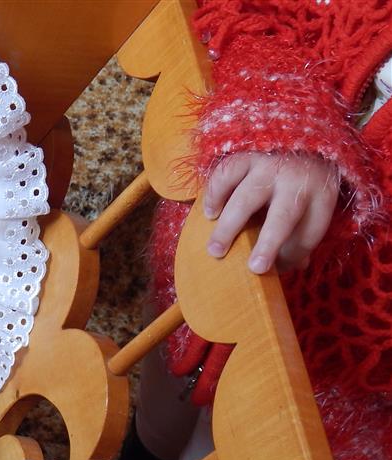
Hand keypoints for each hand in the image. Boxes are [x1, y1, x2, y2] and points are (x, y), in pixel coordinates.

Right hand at [203, 151, 338, 273]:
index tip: (273, 269)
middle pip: (283, 216)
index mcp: (322, 193)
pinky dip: (214, 196)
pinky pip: (226, 176)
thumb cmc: (306, 169)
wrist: (304, 118)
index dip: (293, 255)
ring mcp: (270, 163)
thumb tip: (295, 265)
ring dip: (229, 227)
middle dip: (268, 244)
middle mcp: (297, 177)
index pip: (310, 232)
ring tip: (214, 250)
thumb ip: (306, 229)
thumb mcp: (318, 194)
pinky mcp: (247, 152)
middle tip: (253, 267)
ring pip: (246, 199)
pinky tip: (210, 213)